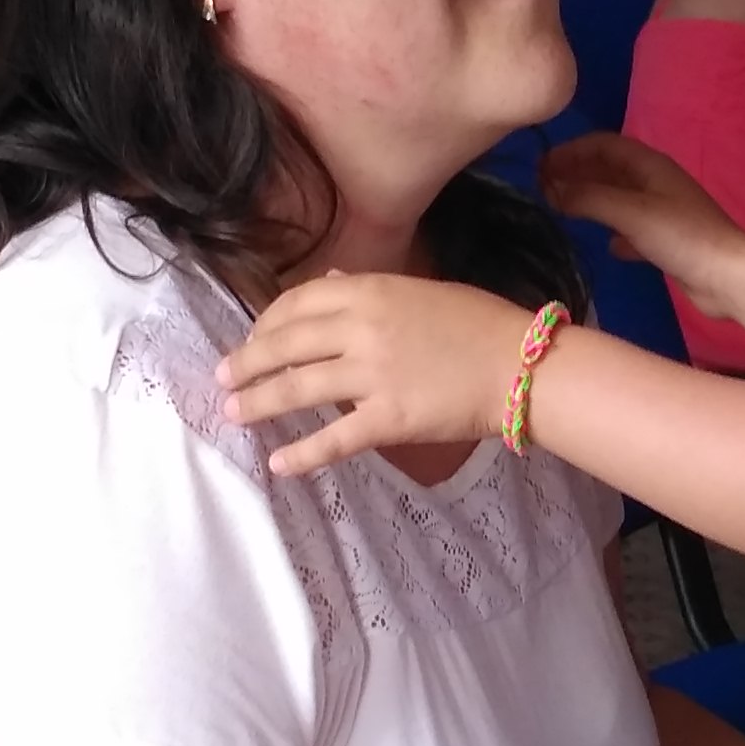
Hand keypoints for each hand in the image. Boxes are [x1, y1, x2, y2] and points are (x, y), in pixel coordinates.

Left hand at [219, 272, 531, 476]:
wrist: (521, 365)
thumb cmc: (479, 325)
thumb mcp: (421, 290)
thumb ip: (368, 290)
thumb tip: (327, 282)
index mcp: (370, 291)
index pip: (298, 302)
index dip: (266, 323)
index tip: (253, 339)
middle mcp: (362, 329)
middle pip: (286, 344)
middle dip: (246, 363)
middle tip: (222, 379)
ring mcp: (373, 375)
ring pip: (298, 388)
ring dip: (258, 403)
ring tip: (234, 415)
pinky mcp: (388, 419)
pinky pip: (333, 438)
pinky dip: (301, 453)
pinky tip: (278, 463)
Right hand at [542, 130, 737, 292]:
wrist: (728, 276)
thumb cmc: (682, 236)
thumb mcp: (631, 212)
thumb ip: (589, 198)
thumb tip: (551, 191)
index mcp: (650, 165)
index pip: (604, 144)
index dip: (571, 150)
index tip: (540, 166)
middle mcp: (656, 182)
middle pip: (609, 169)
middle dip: (577, 173)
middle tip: (543, 188)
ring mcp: (663, 211)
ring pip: (619, 198)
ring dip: (591, 200)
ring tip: (562, 211)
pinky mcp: (667, 239)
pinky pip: (633, 228)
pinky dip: (616, 231)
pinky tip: (609, 246)